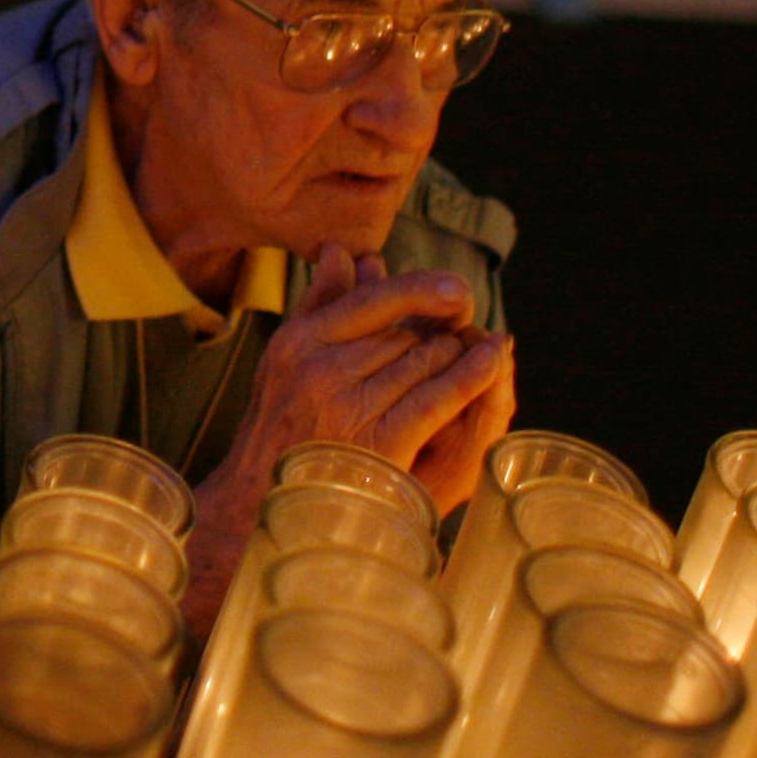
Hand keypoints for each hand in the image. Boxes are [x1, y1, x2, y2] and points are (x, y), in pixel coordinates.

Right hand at [180, 246, 509, 627]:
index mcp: (298, 342)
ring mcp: (348, 405)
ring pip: (423, 360)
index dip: (419, 290)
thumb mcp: (287, 360)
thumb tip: (341, 251)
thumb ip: (317, 304)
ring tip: (471, 352)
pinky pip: (437, 396)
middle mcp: (320, 369)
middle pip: (403, 332)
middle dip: (437, 332)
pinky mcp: (379, 440)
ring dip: (454, 355)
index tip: (455, 287)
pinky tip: (493, 359)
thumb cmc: (281, 428)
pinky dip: (470, 375)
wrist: (263, 506)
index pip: (371, 301)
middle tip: (462, 332)